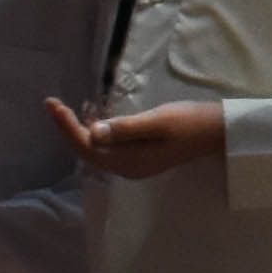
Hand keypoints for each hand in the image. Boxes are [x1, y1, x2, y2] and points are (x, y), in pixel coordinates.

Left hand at [44, 96, 228, 177]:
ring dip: (80, 130)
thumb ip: (125, 128)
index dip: (66, 126)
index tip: (53, 104)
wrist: (218, 131)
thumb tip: (93, 132)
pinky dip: (96, 132)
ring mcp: (133, 164)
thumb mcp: (158, 121)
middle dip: (68, 128)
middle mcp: (127, 168)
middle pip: (87, 150)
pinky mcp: (140, 156)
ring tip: (68, 109)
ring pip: (96, 149)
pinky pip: (108, 147)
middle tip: (53, 104)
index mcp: (129, 161)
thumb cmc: (190, 122)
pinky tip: (95, 117)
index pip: (87, 146)